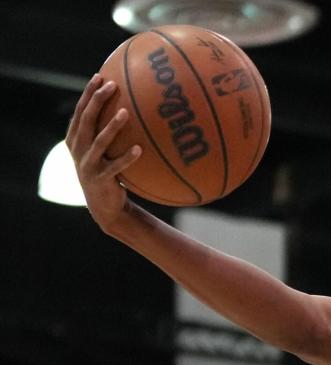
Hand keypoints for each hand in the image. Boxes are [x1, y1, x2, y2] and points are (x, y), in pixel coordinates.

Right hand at [65, 75, 141, 233]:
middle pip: (86, 120)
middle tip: (112, 86)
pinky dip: (126, 158)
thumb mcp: (104, 152)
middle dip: (96, 101)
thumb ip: (109, 132)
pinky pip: (115, 167)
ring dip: (112, 126)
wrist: (104, 206)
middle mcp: (78, 150)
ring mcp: (87, 165)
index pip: (81, 111)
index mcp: (75, 139)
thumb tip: (134, 108)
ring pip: (98, 141)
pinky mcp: (100, 179)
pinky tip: (139, 149)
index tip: (100, 76)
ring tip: (125, 113)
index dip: (88, 94)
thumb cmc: (108, 173)